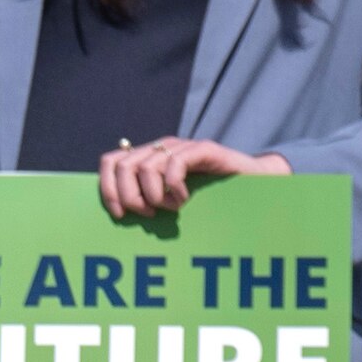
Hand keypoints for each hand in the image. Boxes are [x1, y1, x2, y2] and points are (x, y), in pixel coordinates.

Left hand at [100, 138, 286, 220]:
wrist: (254, 183)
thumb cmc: (211, 197)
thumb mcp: (171, 200)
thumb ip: (148, 199)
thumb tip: (118, 214)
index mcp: (149, 157)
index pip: (110, 162)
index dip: (107, 189)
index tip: (119, 215)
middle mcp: (161, 147)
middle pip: (123, 166)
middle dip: (130, 196)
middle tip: (149, 213)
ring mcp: (182, 146)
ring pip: (146, 167)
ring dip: (155, 195)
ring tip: (171, 207)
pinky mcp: (203, 149)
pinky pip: (175, 164)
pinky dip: (174, 186)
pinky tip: (184, 198)